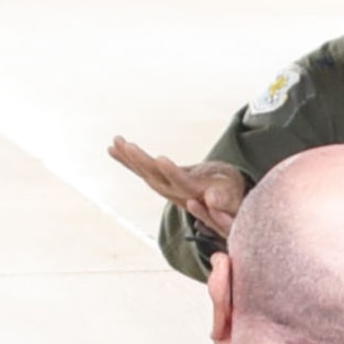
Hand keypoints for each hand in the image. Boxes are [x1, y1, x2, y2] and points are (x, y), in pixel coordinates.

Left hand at [109, 137, 246, 236]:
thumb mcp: (231, 196)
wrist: (223, 199)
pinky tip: (112, 147)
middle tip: (127, 145)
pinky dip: (126, 159)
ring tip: (115, 142)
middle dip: (141, 161)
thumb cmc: (230, 193)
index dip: (172, 173)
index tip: (161, 160)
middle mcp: (175, 193)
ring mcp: (166, 187)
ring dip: (129, 158)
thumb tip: (214, 200)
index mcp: (194, 194)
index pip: (181, 183)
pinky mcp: (160, 181)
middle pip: (156, 177)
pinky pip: (141, 170)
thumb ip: (223, 199)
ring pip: (145, 173)